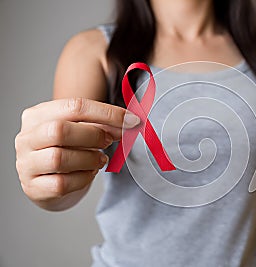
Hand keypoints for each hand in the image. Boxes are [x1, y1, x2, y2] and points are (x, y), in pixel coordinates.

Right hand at [15, 97, 139, 209]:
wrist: (48, 181)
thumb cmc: (68, 149)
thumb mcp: (82, 131)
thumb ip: (102, 125)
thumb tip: (129, 123)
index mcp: (38, 114)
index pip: (75, 106)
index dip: (108, 113)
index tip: (132, 121)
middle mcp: (26, 137)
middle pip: (60, 130)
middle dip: (93, 136)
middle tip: (109, 142)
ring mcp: (26, 163)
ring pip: (59, 158)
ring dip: (89, 159)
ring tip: (100, 159)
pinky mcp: (33, 187)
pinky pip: (61, 183)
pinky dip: (83, 179)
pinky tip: (89, 173)